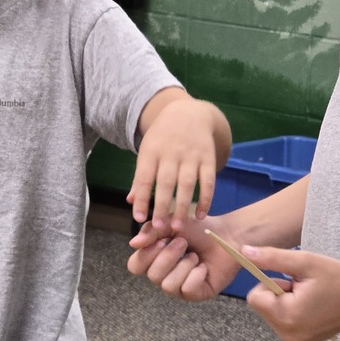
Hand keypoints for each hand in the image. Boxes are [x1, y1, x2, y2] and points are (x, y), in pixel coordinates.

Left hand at [127, 95, 228, 228]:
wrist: (189, 113)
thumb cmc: (163, 137)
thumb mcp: (148, 151)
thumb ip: (140, 177)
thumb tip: (131, 202)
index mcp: (152, 152)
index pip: (144, 177)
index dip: (141, 198)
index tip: (139, 218)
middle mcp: (171, 153)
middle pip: (166, 182)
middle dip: (162, 205)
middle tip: (159, 227)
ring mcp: (191, 155)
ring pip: (187, 183)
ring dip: (183, 205)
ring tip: (178, 227)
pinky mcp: (208, 157)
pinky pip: (208, 181)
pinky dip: (206, 198)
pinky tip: (201, 214)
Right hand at [127, 217, 243, 300]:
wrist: (226, 235)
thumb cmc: (198, 229)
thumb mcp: (171, 223)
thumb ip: (151, 231)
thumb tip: (134, 243)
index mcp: (154, 259)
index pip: (135, 266)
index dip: (146, 255)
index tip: (162, 240)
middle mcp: (164, 276)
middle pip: (152, 276)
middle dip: (169, 256)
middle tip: (184, 243)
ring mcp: (179, 287)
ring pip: (168, 285)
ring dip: (184, 265)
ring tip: (195, 256)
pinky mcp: (196, 294)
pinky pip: (187, 289)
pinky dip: (196, 274)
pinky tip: (203, 267)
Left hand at [243, 245, 339, 340]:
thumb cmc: (336, 277)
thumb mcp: (303, 262)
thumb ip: (272, 258)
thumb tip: (244, 251)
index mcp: (287, 316)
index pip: (254, 298)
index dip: (270, 284)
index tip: (291, 280)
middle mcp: (289, 335)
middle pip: (263, 307)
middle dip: (278, 294)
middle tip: (304, 288)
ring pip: (272, 315)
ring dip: (285, 302)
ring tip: (310, 297)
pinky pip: (284, 323)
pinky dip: (292, 312)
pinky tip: (313, 307)